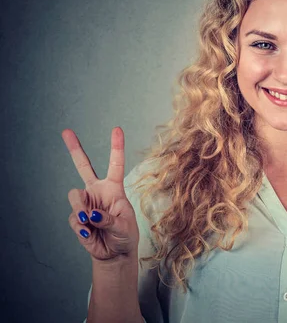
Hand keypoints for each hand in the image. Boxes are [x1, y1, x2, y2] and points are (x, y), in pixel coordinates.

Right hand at [64, 127, 139, 261]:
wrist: (114, 253)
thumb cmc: (125, 235)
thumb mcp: (124, 227)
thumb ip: (109, 219)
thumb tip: (90, 214)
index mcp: (114, 188)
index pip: (115, 164)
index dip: (116, 147)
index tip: (116, 129)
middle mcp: (98, 191)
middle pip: (83, 166)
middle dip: (74, 148)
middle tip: (65, 131)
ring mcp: (85, 203)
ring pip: (74, 195)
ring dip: (80, 208)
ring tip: (88, 220)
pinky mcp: (77, 217)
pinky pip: (74, 218)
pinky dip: (81, 227)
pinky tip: (89, 234)